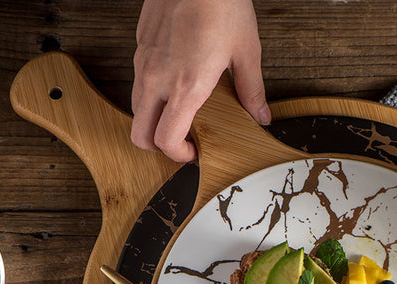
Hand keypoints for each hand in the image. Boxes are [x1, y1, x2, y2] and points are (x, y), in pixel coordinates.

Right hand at [131, 0, 268, 161]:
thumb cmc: (221, 3)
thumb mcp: (246, 51)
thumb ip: (252, 91)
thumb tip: (261, 115)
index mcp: (185, 87)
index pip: (166, 140)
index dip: (179, 156)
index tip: (194, 152)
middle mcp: (158, 78)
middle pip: (139, 133)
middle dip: (157, 147)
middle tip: (180, 142)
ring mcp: (144, 61)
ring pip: (136, 109)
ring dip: (153, 120)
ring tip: (178, 114)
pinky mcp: (140, 46)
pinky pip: (138, 82)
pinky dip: (151, 94)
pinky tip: (173, 84)